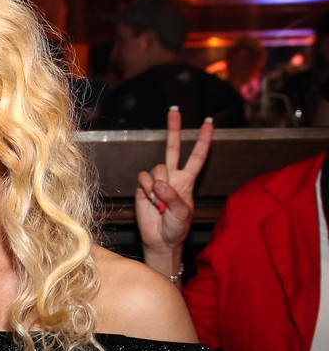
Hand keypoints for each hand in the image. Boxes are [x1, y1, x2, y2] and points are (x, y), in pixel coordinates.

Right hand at [135, 107, 212, 270]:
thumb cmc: (176, 228)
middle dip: (174, 129)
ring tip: (160, 202)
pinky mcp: (142, 187)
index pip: (197, 156)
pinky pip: (143, 179)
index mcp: (188, 181)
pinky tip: (150, 201)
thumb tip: (158, 183)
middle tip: (174, 111)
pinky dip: (146, 190)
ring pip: (157, 169)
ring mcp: (157, 181)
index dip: (203, 139)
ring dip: (158, 186)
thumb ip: (172, 196)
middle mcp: (172, 177)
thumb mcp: (182, 213)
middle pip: (173, 148)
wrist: (159, 240)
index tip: (208, 123)